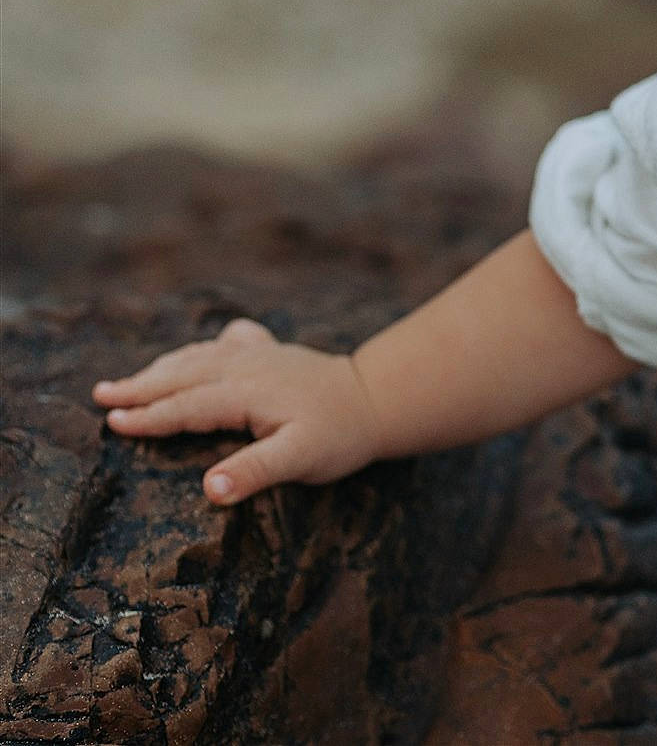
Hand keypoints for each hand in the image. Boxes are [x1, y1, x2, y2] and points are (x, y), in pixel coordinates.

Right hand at [92, 317, 384, 504]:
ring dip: (164, 367)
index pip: (187, 406)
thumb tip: (211, 489)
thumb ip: (256, 472)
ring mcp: (260, 355)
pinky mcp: (273, 352)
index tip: (113, 422)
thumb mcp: (302, 459)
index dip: (149, 416)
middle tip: (100, 395)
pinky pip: (228, 344)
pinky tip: (205, 349)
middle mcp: (247, 366)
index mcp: (246, 393)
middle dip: (141, 386)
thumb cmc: (340, 434)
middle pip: (183, 375)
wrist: (378, 398)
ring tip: (130, 380)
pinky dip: (205, 348)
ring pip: (200, 356)